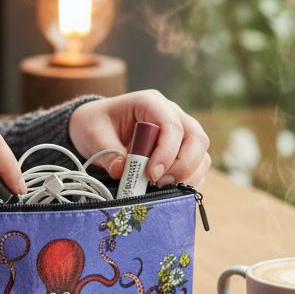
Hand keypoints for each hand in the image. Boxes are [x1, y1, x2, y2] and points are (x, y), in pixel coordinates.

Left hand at [68, 90, 210, 188]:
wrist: (96, 127)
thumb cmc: (95, 125)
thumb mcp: (93, 135)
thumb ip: (106, 153)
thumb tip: (122, 171)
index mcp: (149, 102)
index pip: (171, 125)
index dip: (166, 152)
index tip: (150, 174)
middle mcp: (172, 113)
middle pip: (196, 138)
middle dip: (183, 166)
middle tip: (160, 184)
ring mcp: (180, 132)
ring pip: (201, 153)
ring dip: (188, 176)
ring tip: (162, 189)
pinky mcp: (182, 150)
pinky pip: (197, 167)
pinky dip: (188, 181)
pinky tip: (168, 191)